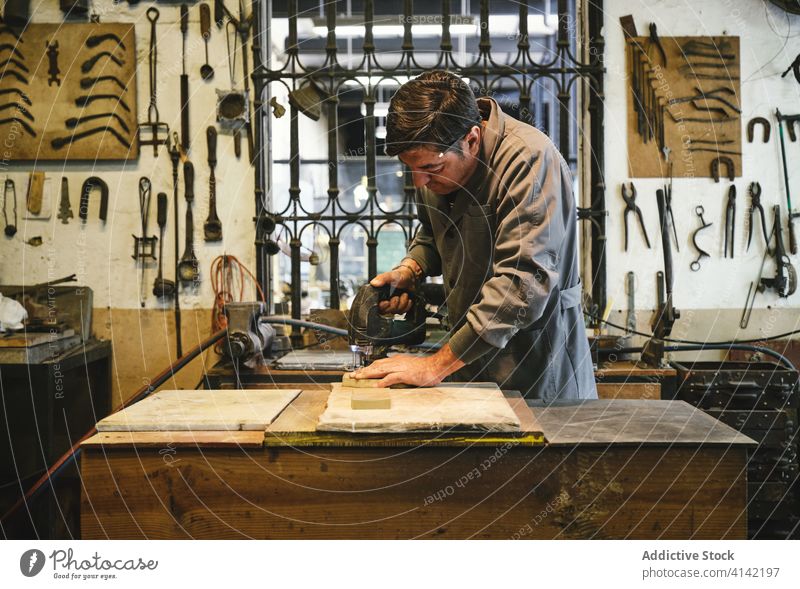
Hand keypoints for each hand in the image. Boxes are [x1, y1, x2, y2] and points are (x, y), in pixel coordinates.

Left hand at [348, 345, 464, 387]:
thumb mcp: (409, 369)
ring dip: (369, 374)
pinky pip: (391, 378)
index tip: (359, 372)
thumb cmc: (425, 369)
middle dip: (364, 370)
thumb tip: (390, 379)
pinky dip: (383, 382)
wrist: (436, 366)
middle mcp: (396, 362)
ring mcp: (400, 368)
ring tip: (359, 378)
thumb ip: (399, 372)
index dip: (368, 368)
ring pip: (380, 370)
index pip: (379, 363)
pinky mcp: (405, 374)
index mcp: (397, 361)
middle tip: (353, 375)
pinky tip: (376, 385)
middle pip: (376, 366)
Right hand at [370, 265, 415, 314]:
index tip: (387, 302)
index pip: (377, 307)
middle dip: (393, 304)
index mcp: (380, 294)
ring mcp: (394, 304)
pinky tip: (408, 298)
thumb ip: (382, 278)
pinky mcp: (401, 307)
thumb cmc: (400, 276)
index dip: (382, 306)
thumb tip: (374, 283)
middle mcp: (386, 300)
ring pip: (395, 311)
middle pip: (386, 311)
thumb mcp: (390, 275)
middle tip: (397, 297)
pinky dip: (407, 305)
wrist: (412, 277)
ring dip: (402, 303)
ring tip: (404, 294)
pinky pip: (403, 311)